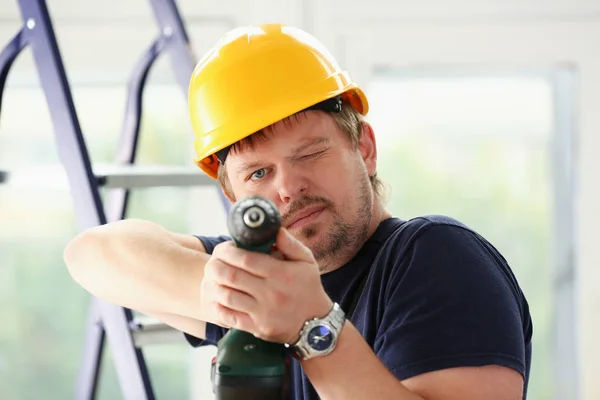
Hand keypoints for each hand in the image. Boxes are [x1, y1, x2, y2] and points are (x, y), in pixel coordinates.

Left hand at [200, 228, 332, 343]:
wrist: (316, 325)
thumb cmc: (308, 287)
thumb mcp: (306, 261)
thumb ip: (290, 244)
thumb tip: (274, 229)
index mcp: (281, 274)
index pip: (246, 259)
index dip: (228, 252)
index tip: (223, 248)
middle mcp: (271, 293)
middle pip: (231, 276)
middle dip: (215, 265)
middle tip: (211, 261)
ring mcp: (263, 312)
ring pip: (227, 296)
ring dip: (214, 284)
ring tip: (212, 277)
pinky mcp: (258, 327)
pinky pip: (229, 316)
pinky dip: (218, 305)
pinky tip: (216, 297)